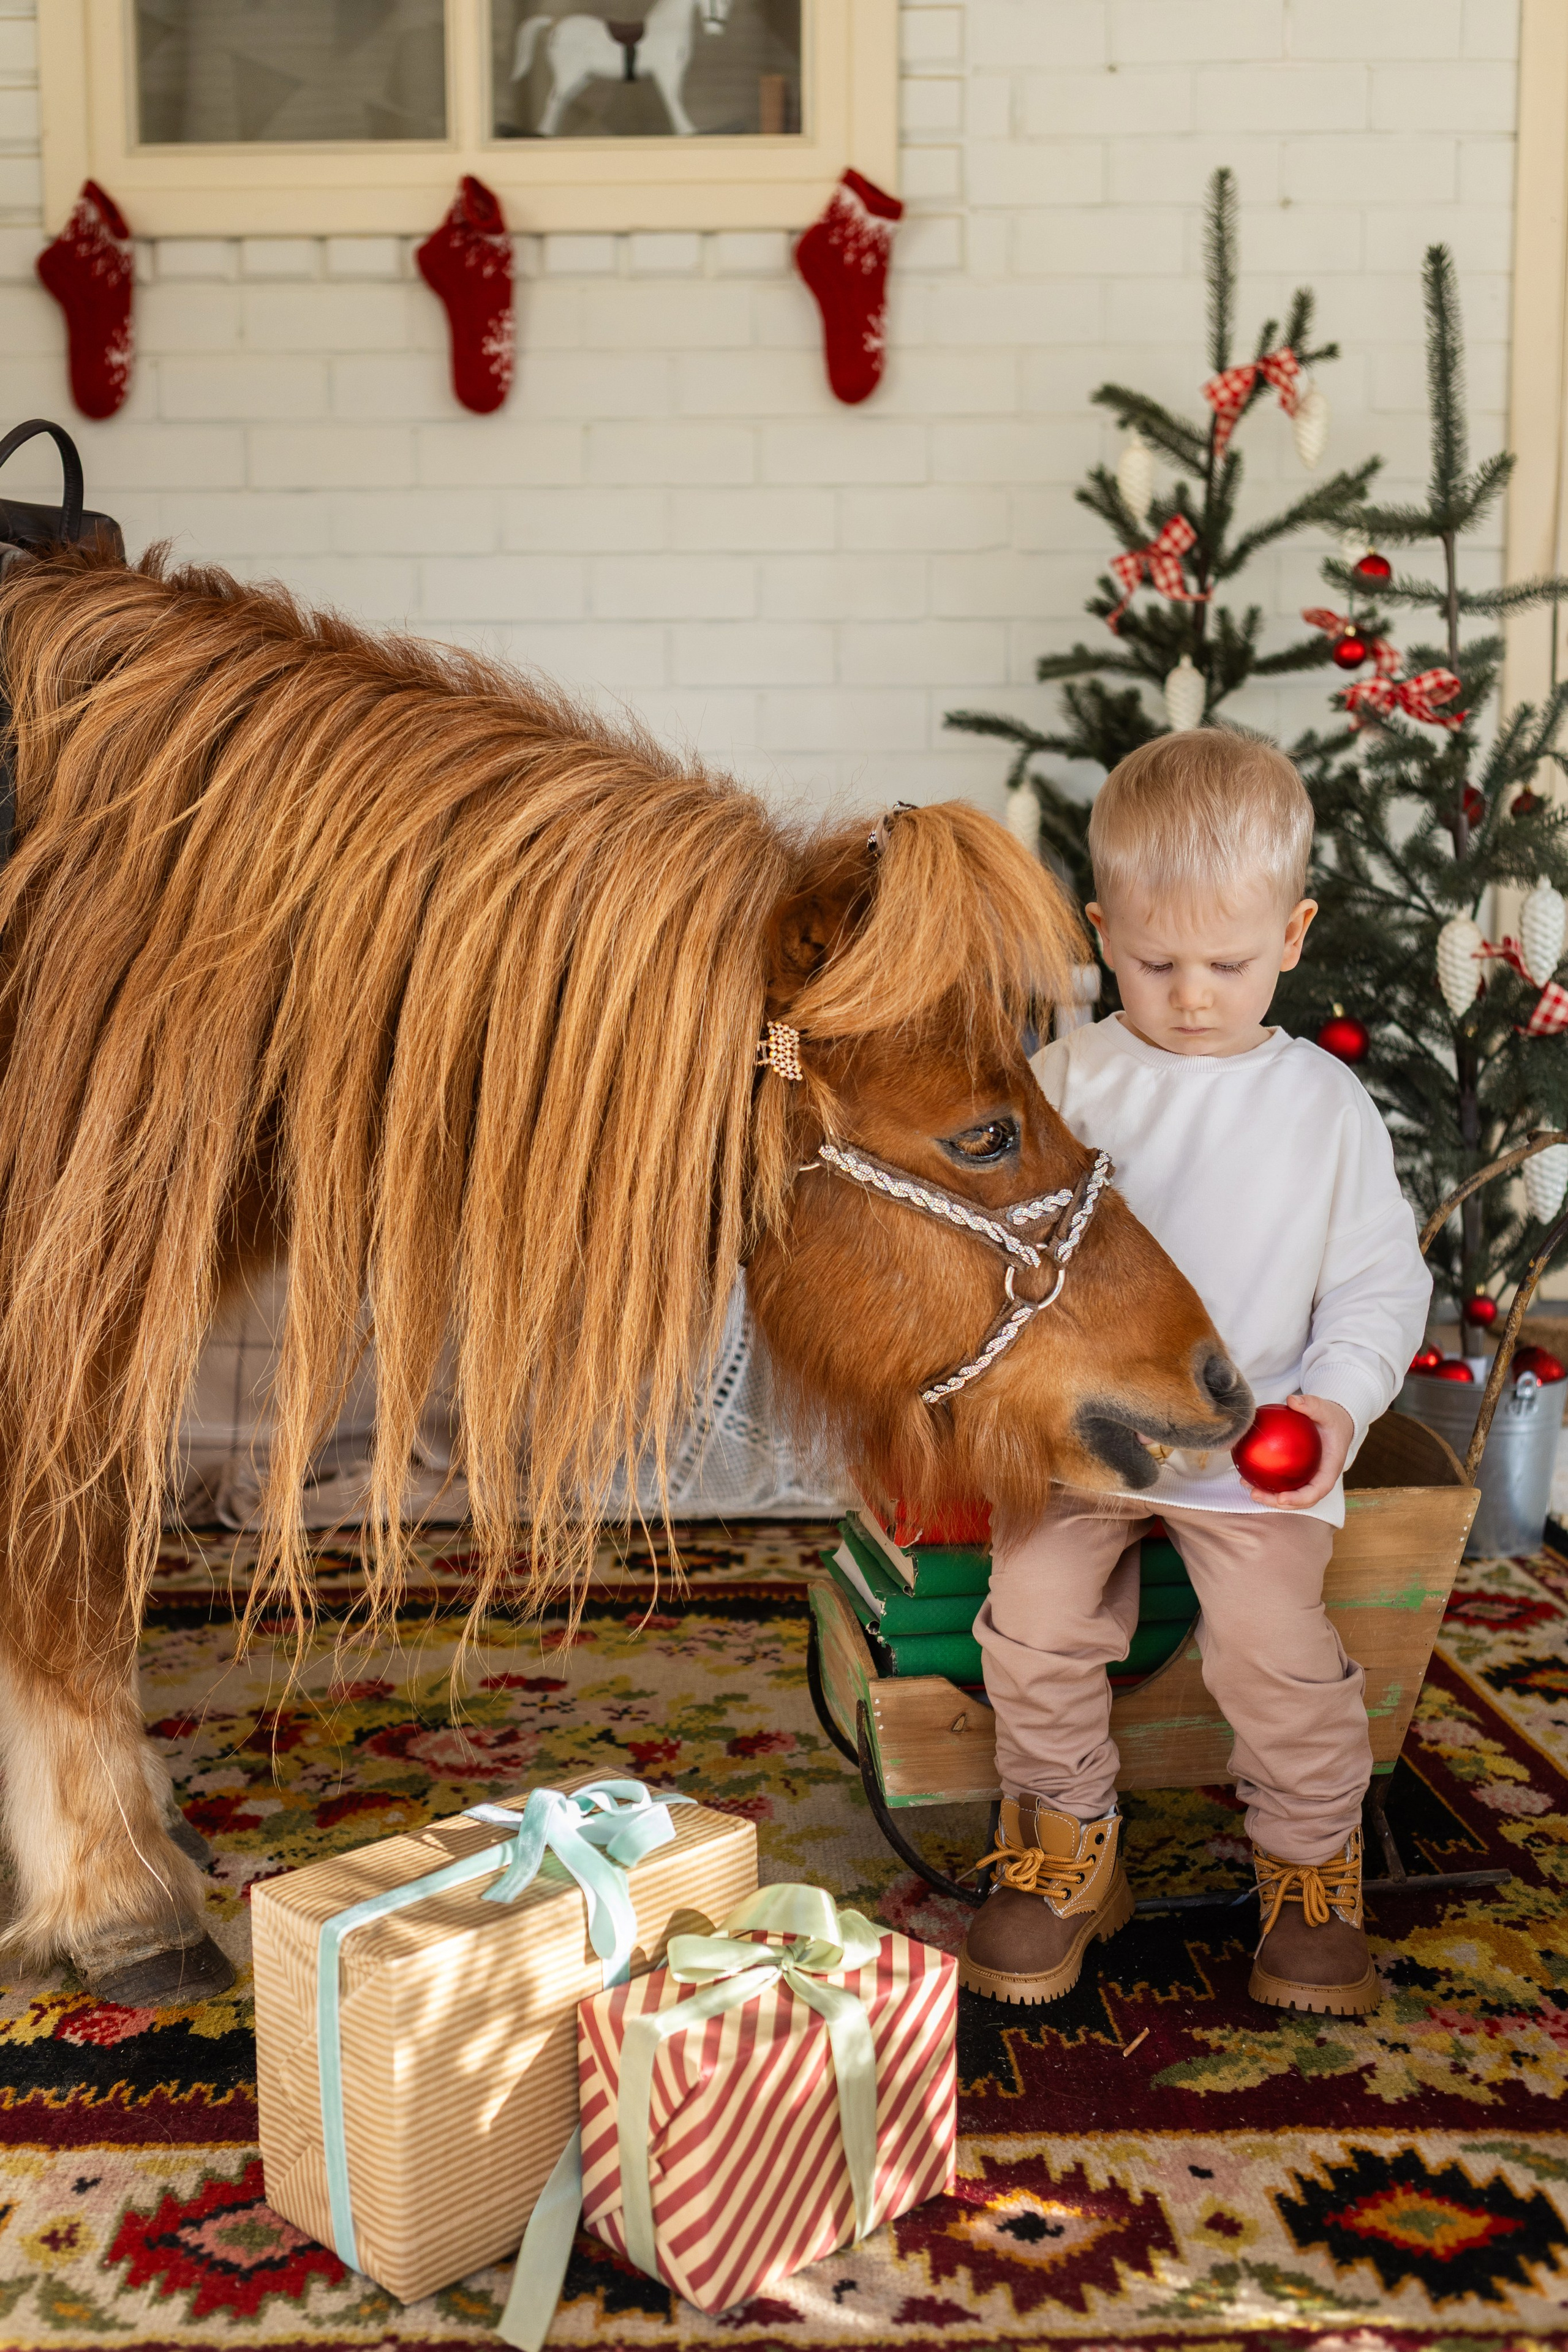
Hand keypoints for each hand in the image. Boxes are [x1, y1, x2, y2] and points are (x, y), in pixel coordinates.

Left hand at [1245, 1393, 1353, 1509]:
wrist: (1334, 1422)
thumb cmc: (1331, 1418)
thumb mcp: (1325, 1409)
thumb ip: (1311, 1404)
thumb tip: (1292, 1400)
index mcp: (1330, 1468)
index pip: (1318, 1489)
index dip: (1300, 1498)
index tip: (1281, 1498)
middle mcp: (1319, 1477)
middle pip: (1300, 1498)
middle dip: (1278, 1502)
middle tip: (1255, 1494)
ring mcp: (1308, 1477)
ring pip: (1289, 1493)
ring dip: (1268, 1495)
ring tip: (1246, 1487)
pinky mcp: (1297, 1473)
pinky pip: (1282, 1481)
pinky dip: (1265, 1481)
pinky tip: (1246, 1474)